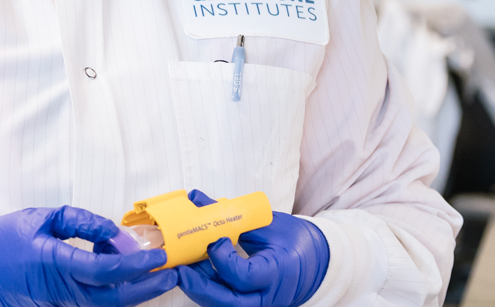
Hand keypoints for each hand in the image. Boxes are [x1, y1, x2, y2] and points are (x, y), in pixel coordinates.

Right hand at [0, 205, 177, 306]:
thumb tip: (111, 229)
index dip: (136, 264)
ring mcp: (61, 303)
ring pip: (108, 304)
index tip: (158, 255)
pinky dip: (113, 289)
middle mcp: (61, 290)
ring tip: (142, 262)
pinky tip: (116, 268)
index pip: (106, 271)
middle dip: (148, 288)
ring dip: (133, 288)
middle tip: (171, 272)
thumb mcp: (39, 217)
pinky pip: (95, 302)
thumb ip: (78, 221)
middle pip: (115, 298)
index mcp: (54, 263)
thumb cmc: (3, 239)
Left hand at [176, 190, 328, 306]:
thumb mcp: (267, 225)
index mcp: (278, 272)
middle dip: (199, 287)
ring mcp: (260, 304)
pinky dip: (207, 288)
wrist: (316, 262)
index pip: (244, 276)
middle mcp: (269, 295)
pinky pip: (225, 300)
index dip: (223, 260)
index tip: (216, 240)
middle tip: (178, 269)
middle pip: (228, 302)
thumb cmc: (293, 240)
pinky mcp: (251, 304)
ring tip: (182, 266)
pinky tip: (195, 270)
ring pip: (223, 305)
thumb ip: (230, 214)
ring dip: (199, 287)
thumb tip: (196, 198)